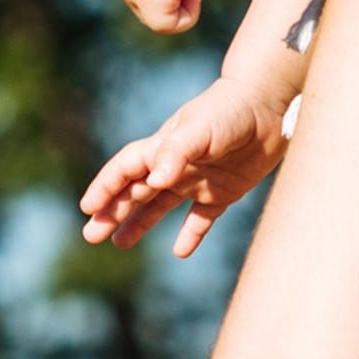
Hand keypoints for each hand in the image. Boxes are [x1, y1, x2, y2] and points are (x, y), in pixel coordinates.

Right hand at [80, 74, 292, 255]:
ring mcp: (197, 181)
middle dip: (112, 211)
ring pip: (160, 207)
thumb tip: (154, 182)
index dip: (105, 187)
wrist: (270, 106)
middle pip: (135, 191)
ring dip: (140, 224)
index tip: (87, 207)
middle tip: (91, 234)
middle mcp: (175, 166)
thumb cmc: (230, 111)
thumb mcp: (199, 128)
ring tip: (120, 243)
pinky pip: (202, 219)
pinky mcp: (223, 193)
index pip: (125, 169)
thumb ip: (175, 153)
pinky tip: (180, 252)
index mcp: (162, 148)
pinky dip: (190, 235)